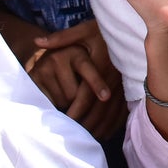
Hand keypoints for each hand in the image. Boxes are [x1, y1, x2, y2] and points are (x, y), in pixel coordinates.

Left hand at [31, 19, 127, 139]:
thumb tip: (38, 42)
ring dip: (98, 127)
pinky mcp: (128, 87)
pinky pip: (121, 111)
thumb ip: (61, 38)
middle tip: (71, 135)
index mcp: (101, 64)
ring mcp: (123, 83)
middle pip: (99, 108)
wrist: (130, 28)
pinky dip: (112, 124)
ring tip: (84, 139)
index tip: (64, 121)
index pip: (86, 93)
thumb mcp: (83, 30)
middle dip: (85, 124)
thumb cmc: (103, 30)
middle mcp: (114, 77)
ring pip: (111, 112)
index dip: (75, 109)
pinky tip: (103, 134)